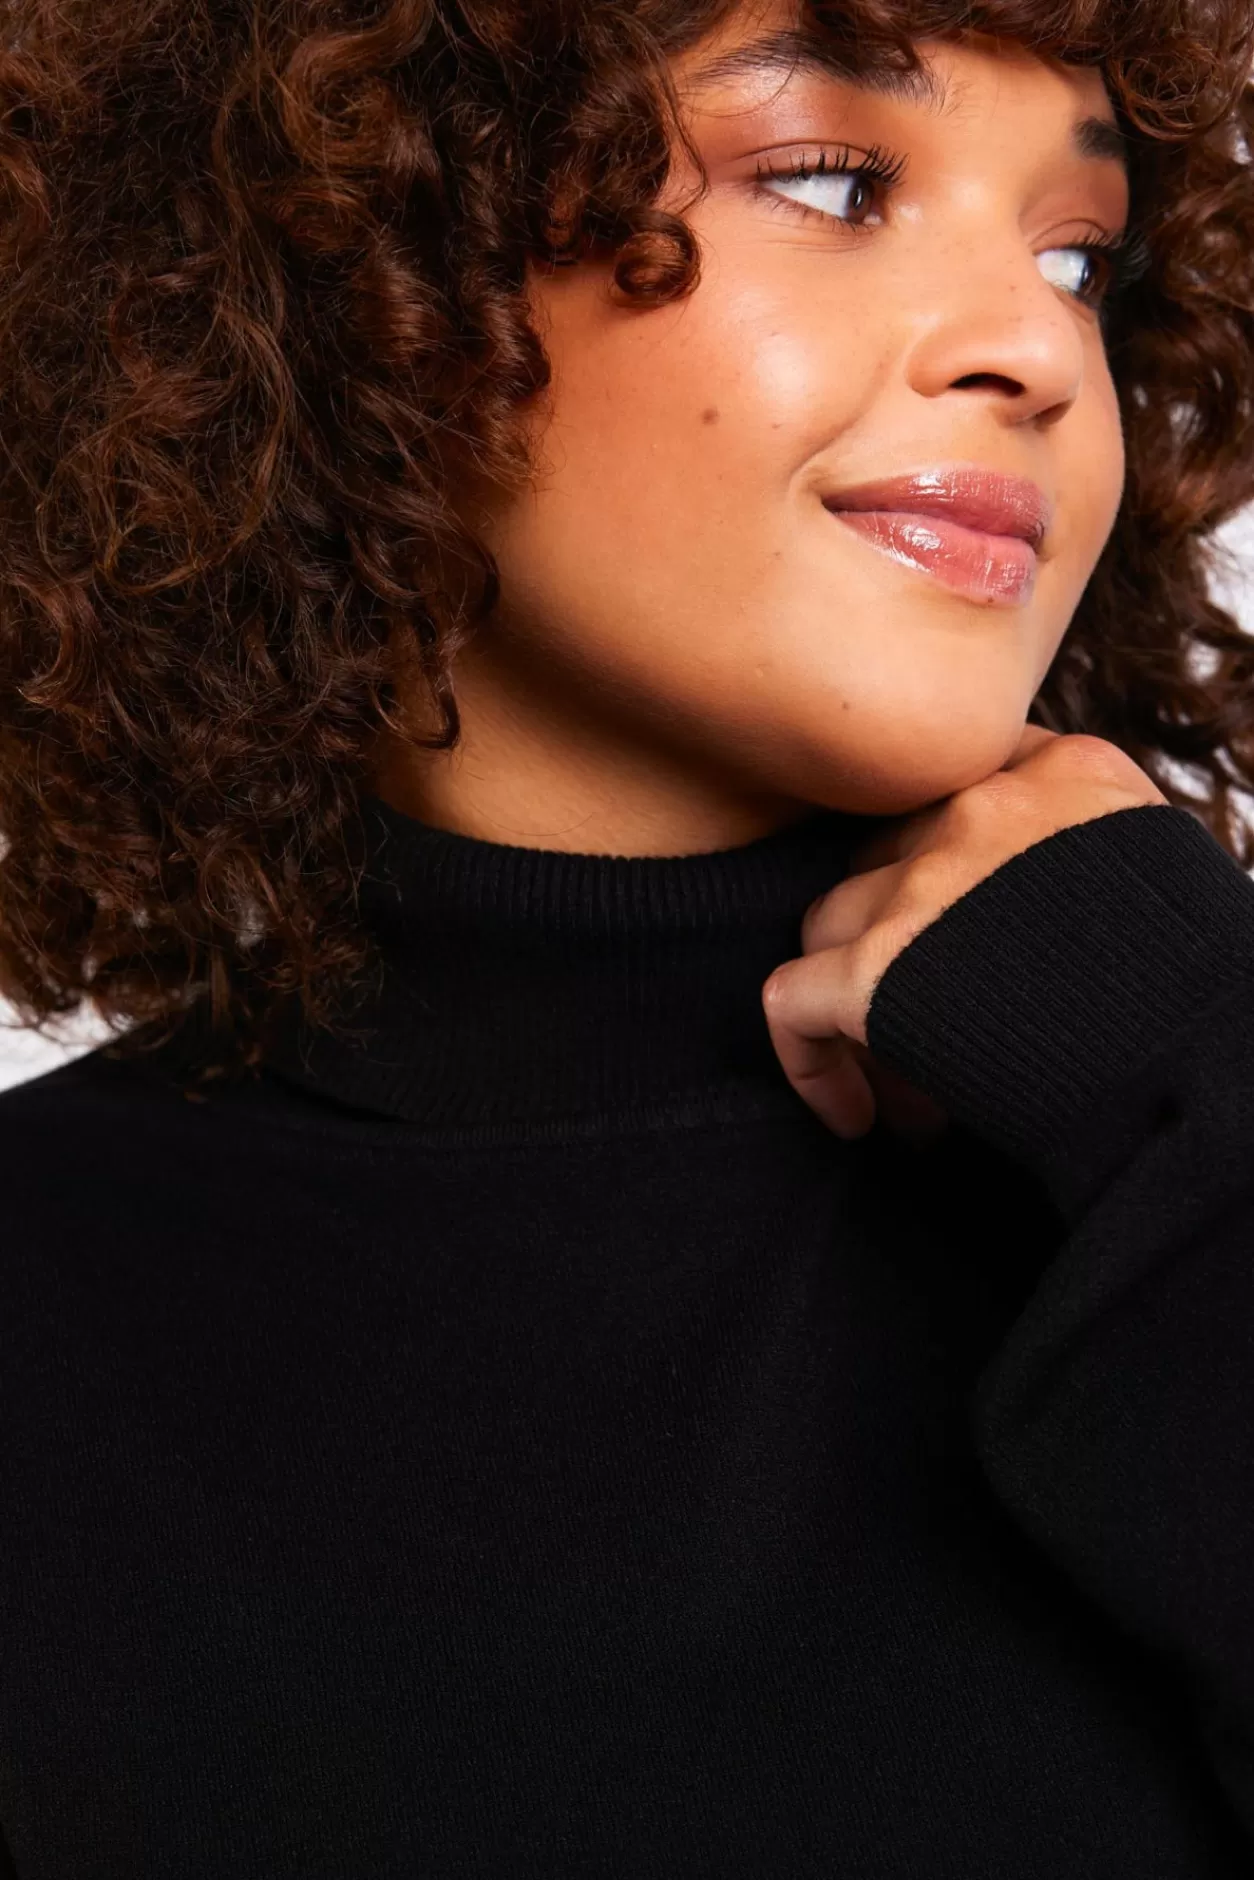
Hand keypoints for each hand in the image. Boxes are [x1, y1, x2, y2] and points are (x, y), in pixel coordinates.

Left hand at [762, 727, 1168, 1141]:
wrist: (1204, 1072)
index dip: (944, 862)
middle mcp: (984, 808)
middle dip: (903, 943)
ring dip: (859, 1003)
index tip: (959, 934)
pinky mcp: (875, 966)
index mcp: (1066, 774)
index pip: (960, 783)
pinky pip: (789, 1001)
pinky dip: (810, 1063)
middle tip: (937, 1021)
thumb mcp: (1161, 877)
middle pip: (888, 854)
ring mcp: (923, 882)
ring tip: (915, 1087)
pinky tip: (858, 1118)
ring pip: (830, 922)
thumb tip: (1009, 912)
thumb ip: (1084, 851)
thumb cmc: (1203, 999)